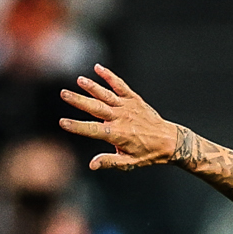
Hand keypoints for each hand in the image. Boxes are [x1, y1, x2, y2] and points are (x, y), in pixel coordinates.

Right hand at [59, 64, 187, 170]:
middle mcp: (121, 119)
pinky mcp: (134, 99)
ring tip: (79, 80)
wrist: (170, 141)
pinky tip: (98, 68)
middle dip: (79, 101)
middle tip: (63, 93)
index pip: (92, 130)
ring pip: (106, 95)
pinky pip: (120, 86)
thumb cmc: (147, 153)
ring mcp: (127, 107)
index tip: (62, 122)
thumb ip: (109, 162)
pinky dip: (110, 76)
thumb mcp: (129, 163)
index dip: (77, 126)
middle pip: (96, 108)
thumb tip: (91, 165)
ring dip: (92, 87)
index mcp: (117, 135)